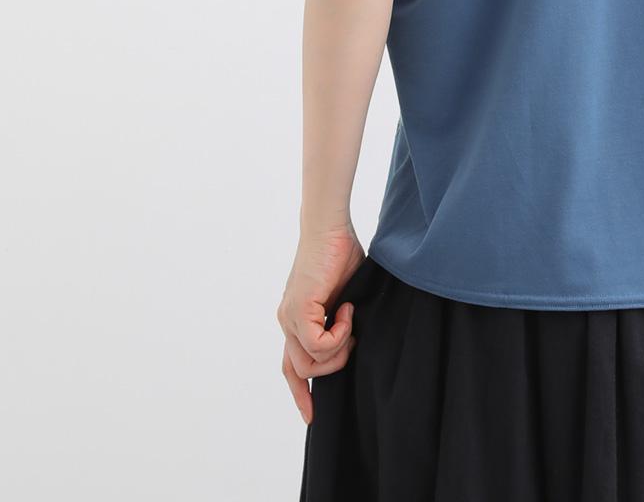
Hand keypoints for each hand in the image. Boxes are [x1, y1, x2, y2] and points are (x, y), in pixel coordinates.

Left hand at [277, 225, 364, 423]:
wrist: (330, 228)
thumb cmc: (340, 253)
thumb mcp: (344, 296)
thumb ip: (342, 319)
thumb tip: (355, 341)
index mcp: (297, 320)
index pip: (291, 366)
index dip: (300, 392)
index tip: (311, 415)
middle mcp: (288, 322)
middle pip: (302, 369)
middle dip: (333, 364)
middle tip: (353, 336)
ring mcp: (290, 317)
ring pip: (311, 362)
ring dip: (339, 348)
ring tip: (350, 319)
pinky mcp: (299, 310)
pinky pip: (319, 344)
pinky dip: (340, 333)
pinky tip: (348, 310)